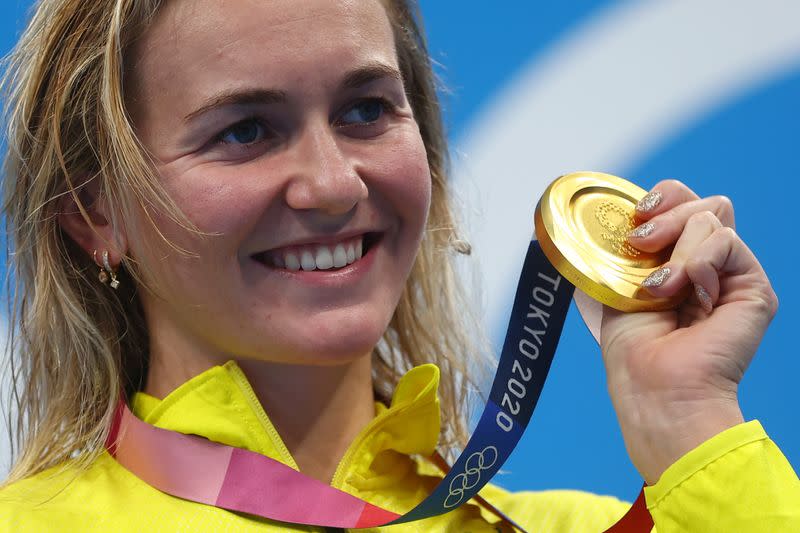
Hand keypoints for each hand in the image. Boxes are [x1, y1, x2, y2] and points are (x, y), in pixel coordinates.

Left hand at [599, 179, 777, 483]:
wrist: (656, 387)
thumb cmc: (634, 351)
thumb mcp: (619, 286)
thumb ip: (625, 249)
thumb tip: (606, 218)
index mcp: (675, 259)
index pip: (679, 203)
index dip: (660, 199)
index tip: (634, 219)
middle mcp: (705, 262)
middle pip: (699, 201)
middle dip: (665, 212)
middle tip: (639, 244)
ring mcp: (729, 273)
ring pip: (712, 215)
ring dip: (675, 247)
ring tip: (659, 287)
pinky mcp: (752, 287)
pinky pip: (728, 241)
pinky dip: (698, 260)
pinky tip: (686, 290)